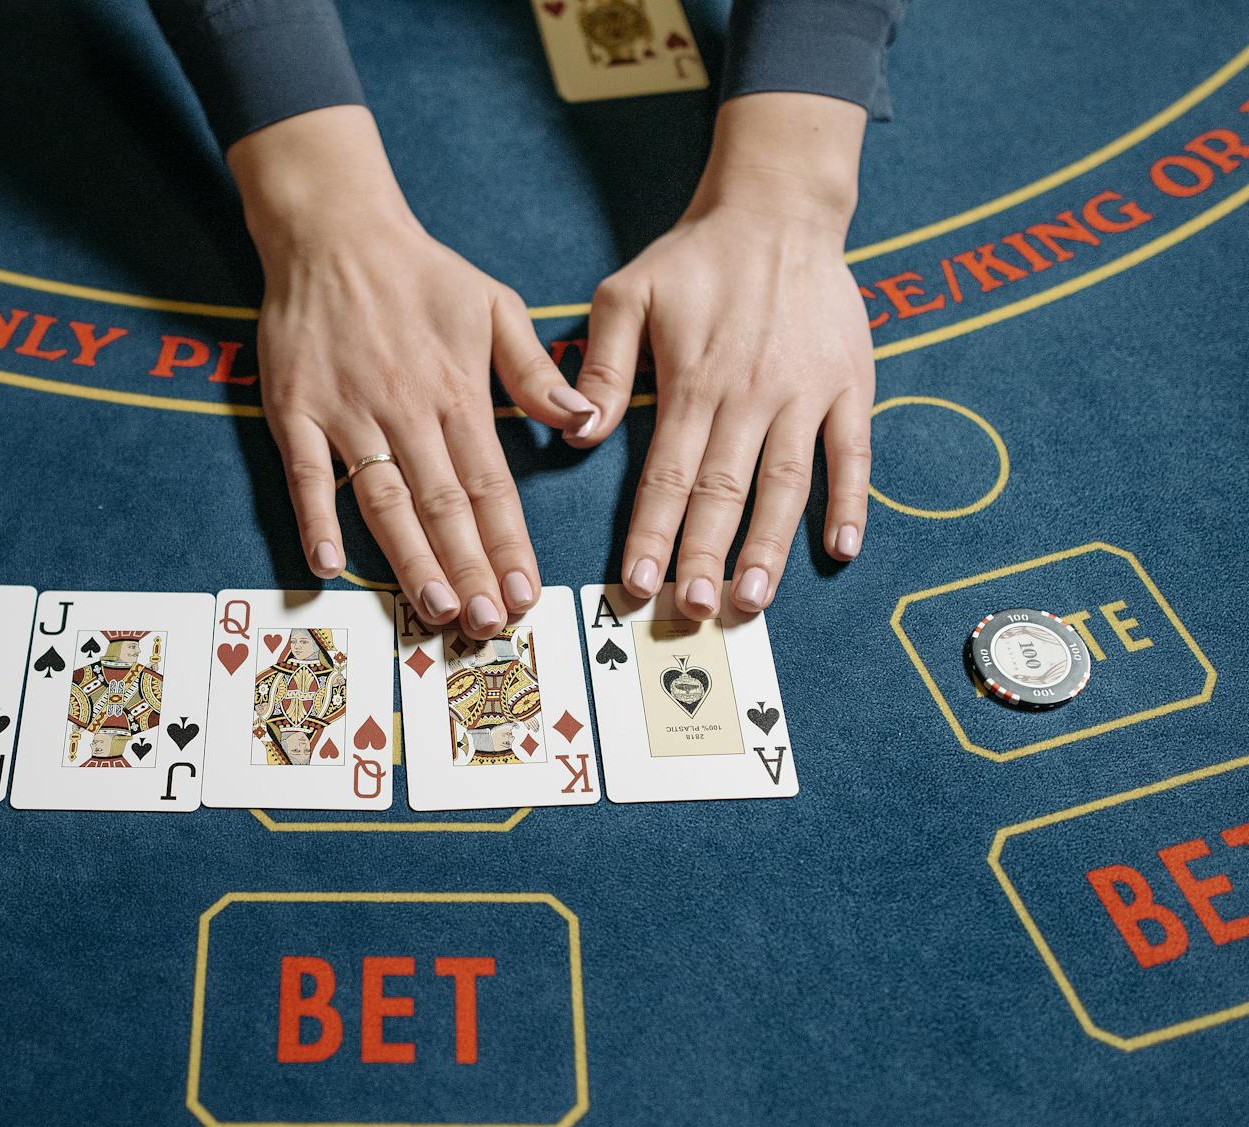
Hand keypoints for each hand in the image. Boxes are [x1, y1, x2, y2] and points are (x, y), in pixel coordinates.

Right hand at [229, 107, 599, 636]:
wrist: (334, 229)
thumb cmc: (420, 272)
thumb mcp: (495, 306)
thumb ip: (535, 373)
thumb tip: (583, 424)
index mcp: (458, 391)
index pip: (492, 484)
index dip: (509, 544)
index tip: (527, 594)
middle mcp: (406, 409)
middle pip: (443, 504)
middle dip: (470, 569)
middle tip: (490, 625)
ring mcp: (347, 413)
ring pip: (384, 499)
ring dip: (410, 558)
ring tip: (436, 609)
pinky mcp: (294, 411)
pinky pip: (306, 474)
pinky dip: (316, 518)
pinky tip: (329, 566)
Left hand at [567, 93, 875, 618]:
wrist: (780, 208)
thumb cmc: (694, 257)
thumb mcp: (627, 292)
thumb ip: (601, 364)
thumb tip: (578, 433)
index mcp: (692, 381)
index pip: (666, 475)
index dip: (653, 534)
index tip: (638, 586)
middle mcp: (751, 395)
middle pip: (725, 492)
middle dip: (706, 558)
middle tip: (693, 613)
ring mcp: (806, 393)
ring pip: (787, 484)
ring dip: (770, 547)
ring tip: (754, 601)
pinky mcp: (851, 384)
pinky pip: (853, 453)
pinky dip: (851, 502)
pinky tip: (841, 550)